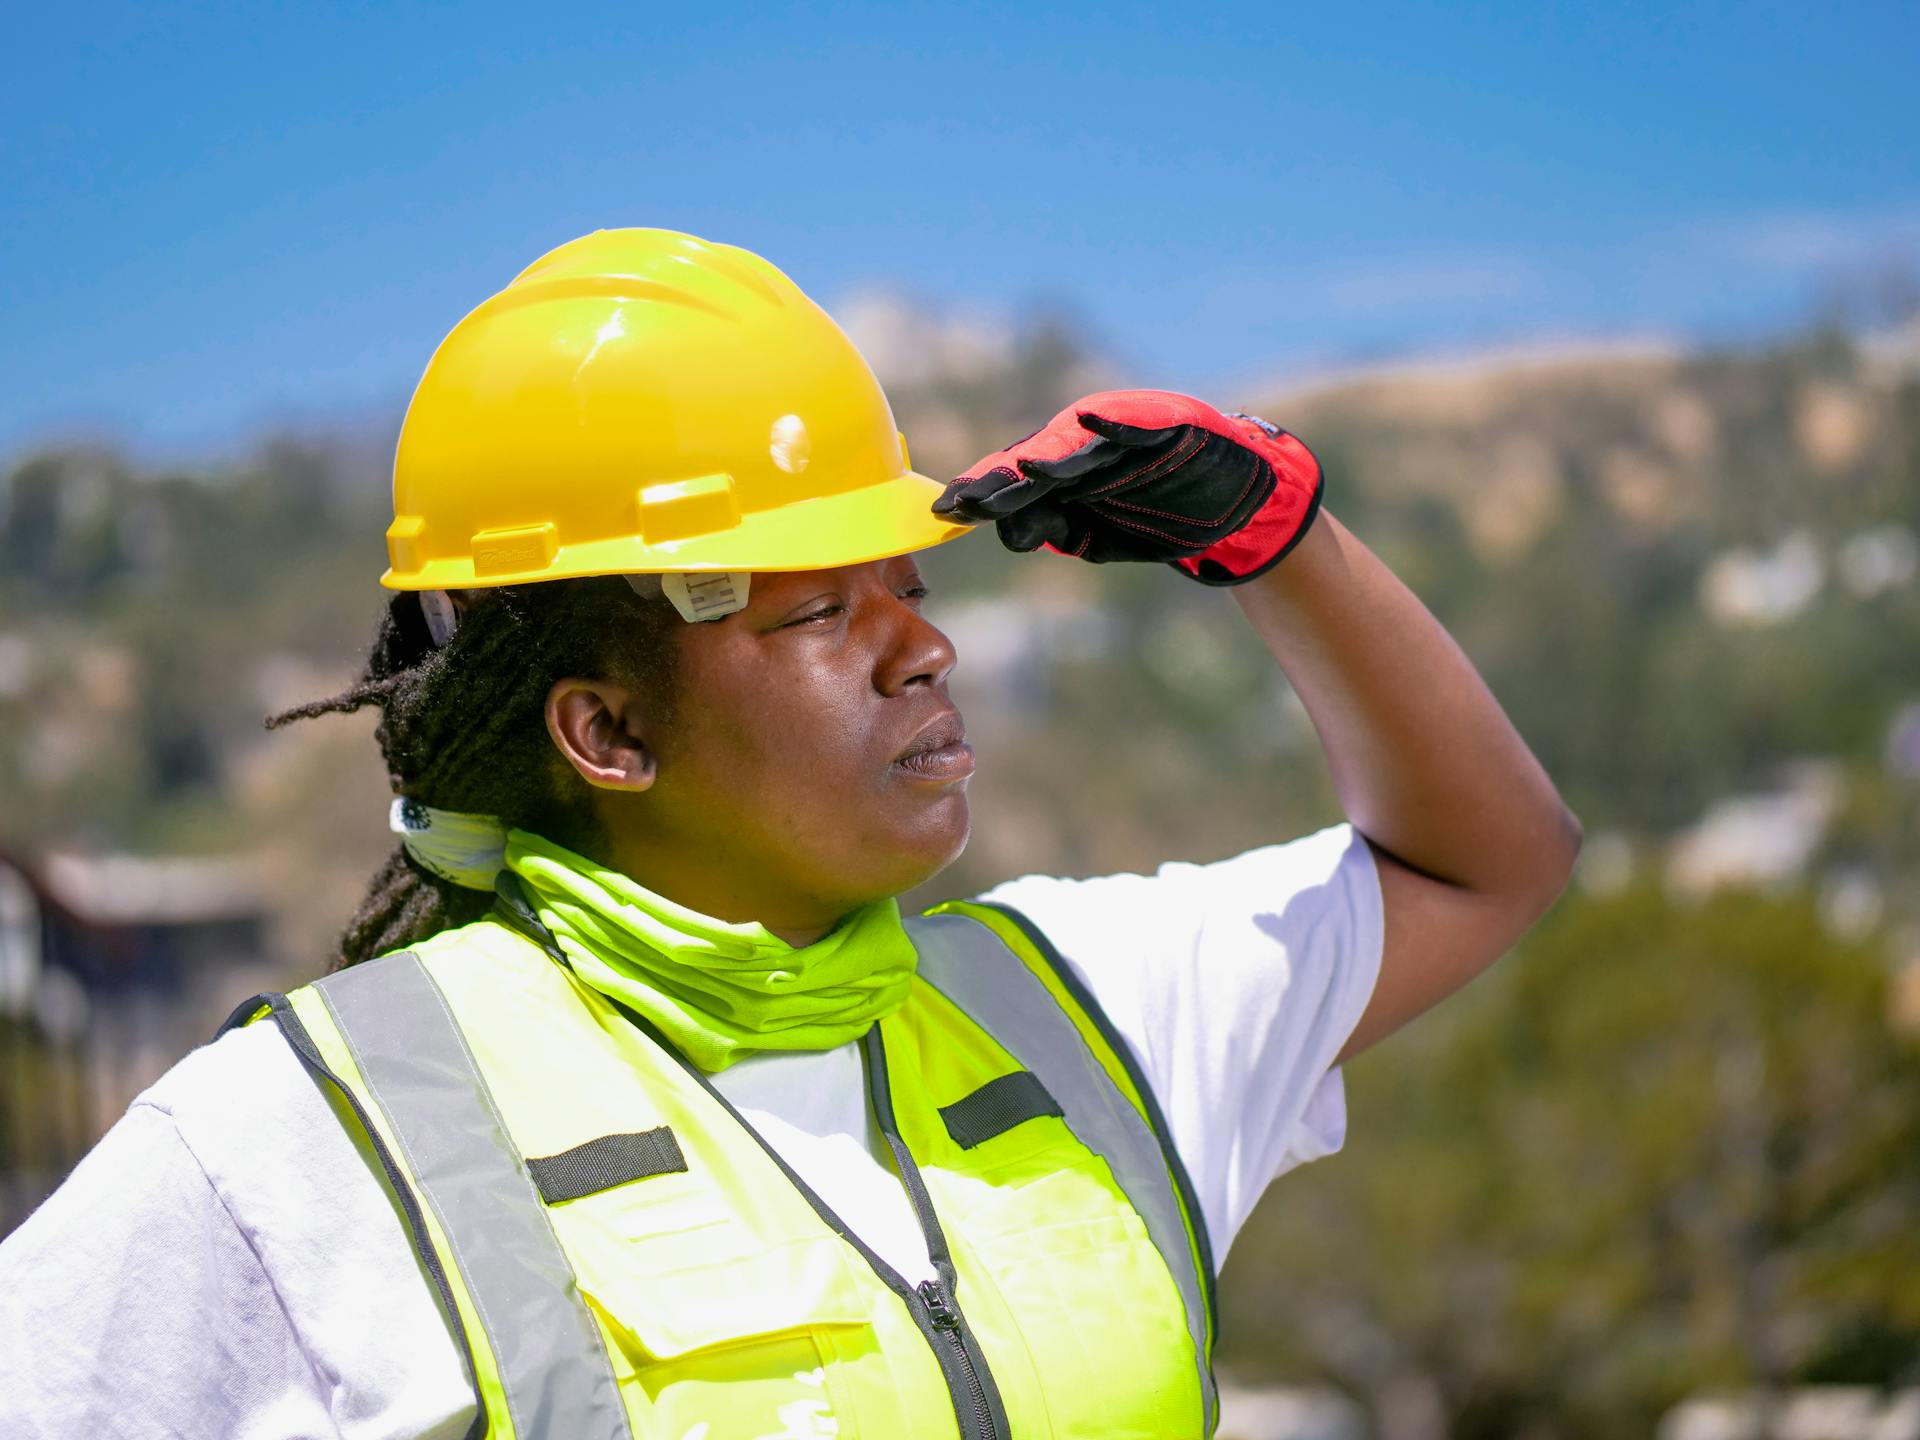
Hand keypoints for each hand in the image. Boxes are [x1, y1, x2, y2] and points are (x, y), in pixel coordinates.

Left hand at [933, 390, 1323, 583]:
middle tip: (967, 501)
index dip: (981, 491)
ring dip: (1053, 455)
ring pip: (1080, 442)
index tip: (946, 513)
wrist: (1230, 503)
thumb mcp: (1096, 532)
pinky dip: (1116, 422)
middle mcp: (1087, 442)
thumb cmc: (1155, 513)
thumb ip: (1054, 527)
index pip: (1014, 477)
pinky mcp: (1167, 423)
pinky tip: (1092, 419)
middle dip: (1002, 479)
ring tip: (1025, 469)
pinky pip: (1139, 422)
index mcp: (1065, 466)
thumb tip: (1010, 533)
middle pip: (1037, 458)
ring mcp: (1124, 431)